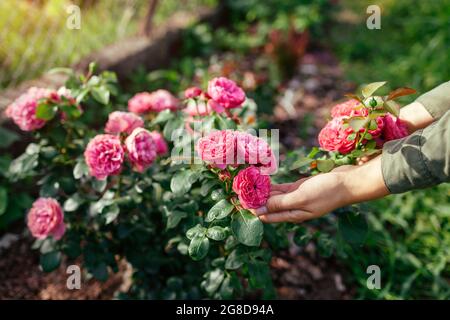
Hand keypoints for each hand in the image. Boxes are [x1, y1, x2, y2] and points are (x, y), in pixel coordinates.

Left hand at [252, 156, 388, 222]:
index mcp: (293, 215)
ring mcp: (296, 197)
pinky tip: (261, 181)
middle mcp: (293, 208)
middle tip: (238, 192)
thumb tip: (259, 210)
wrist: (347, 183)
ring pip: (274, 196)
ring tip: (246, 186)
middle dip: (254, 200)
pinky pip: (282, 188)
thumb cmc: (326, 192)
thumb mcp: (301, 198)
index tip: (239, 204)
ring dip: (261, 192)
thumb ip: (280, 204)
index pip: (268, 215)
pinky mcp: (300, 188)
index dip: (253, 210)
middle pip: (269, 206)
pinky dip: (272, 186)